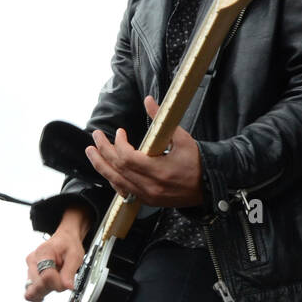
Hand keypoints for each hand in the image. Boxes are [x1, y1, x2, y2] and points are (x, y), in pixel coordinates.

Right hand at [24, 208, 87, 301]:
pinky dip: (43, 292)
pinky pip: (33, 291)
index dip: (58, 283)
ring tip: (57, 278)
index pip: (46, 276)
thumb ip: (69, 272)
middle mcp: (32, 261)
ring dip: (48, 290)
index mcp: (43, 253)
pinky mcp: (30, 276)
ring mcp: (29, 269)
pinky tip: (50, 287)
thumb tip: (67, 287)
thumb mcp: (75, 256)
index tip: (67, 282)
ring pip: (34, 291)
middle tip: (63, 279)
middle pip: (39, 286)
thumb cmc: (68, 245)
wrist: (64, 240)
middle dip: (53, 287)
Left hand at [86, 96, 201, 205]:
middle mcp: (151, 187)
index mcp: (160, 171)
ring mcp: (148, 196)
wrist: (209, 186)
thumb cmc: (198, 162)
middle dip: (103, 152)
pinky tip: (106, 170)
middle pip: (117, 169)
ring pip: (116, 182)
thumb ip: (162, 119)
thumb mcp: (182, 138)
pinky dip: (113, 179)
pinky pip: (123, 192)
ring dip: (102, 166)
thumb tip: (148, 101)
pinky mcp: (148, 200)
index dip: (118, 144)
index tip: (120, 133)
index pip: (127, 159)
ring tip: (92, 153)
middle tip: (96, 137)